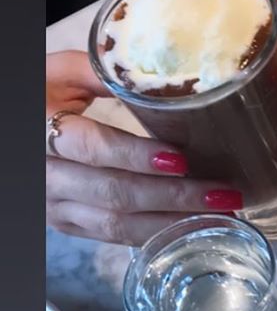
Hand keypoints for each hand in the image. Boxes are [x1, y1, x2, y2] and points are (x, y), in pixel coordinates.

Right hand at [46, 51, 243, 245]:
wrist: (13, 129)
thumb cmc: (40, 95)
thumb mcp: (60, 72)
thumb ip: (103, 72)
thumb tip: (159, 75)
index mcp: (43, 131)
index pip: (93, 148)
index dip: (137, 156)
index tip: (182, 160)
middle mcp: (48, 176)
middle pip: (115, 193)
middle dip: (174, 196)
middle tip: (222, 193)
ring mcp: (57, 206)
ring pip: (118, 224)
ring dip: (173, 222)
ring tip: (220, 214)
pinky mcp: (69, 225)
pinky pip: (115, 238)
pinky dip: (157, 234)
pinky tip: (193, 226)